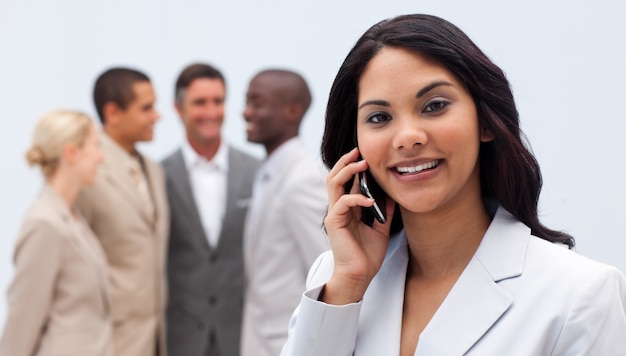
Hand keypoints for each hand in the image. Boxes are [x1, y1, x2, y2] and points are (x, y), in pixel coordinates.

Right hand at [322, 147, 394, 304]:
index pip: (347, 180)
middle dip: (346, 161)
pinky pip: (342, 203)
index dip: (354, 165)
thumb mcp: (381, 228)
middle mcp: (338, 208)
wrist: (359, 276)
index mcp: (348, 208)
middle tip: (359, 151)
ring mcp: (334, 214)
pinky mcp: (334, 223)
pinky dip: (356, 198)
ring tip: (362, 164)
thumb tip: (393, 194)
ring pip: (334, 183)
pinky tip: (370, 201)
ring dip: (347, 171)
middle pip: (335, 176)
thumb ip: (384, 211)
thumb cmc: (367, 255)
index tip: (367, 155)